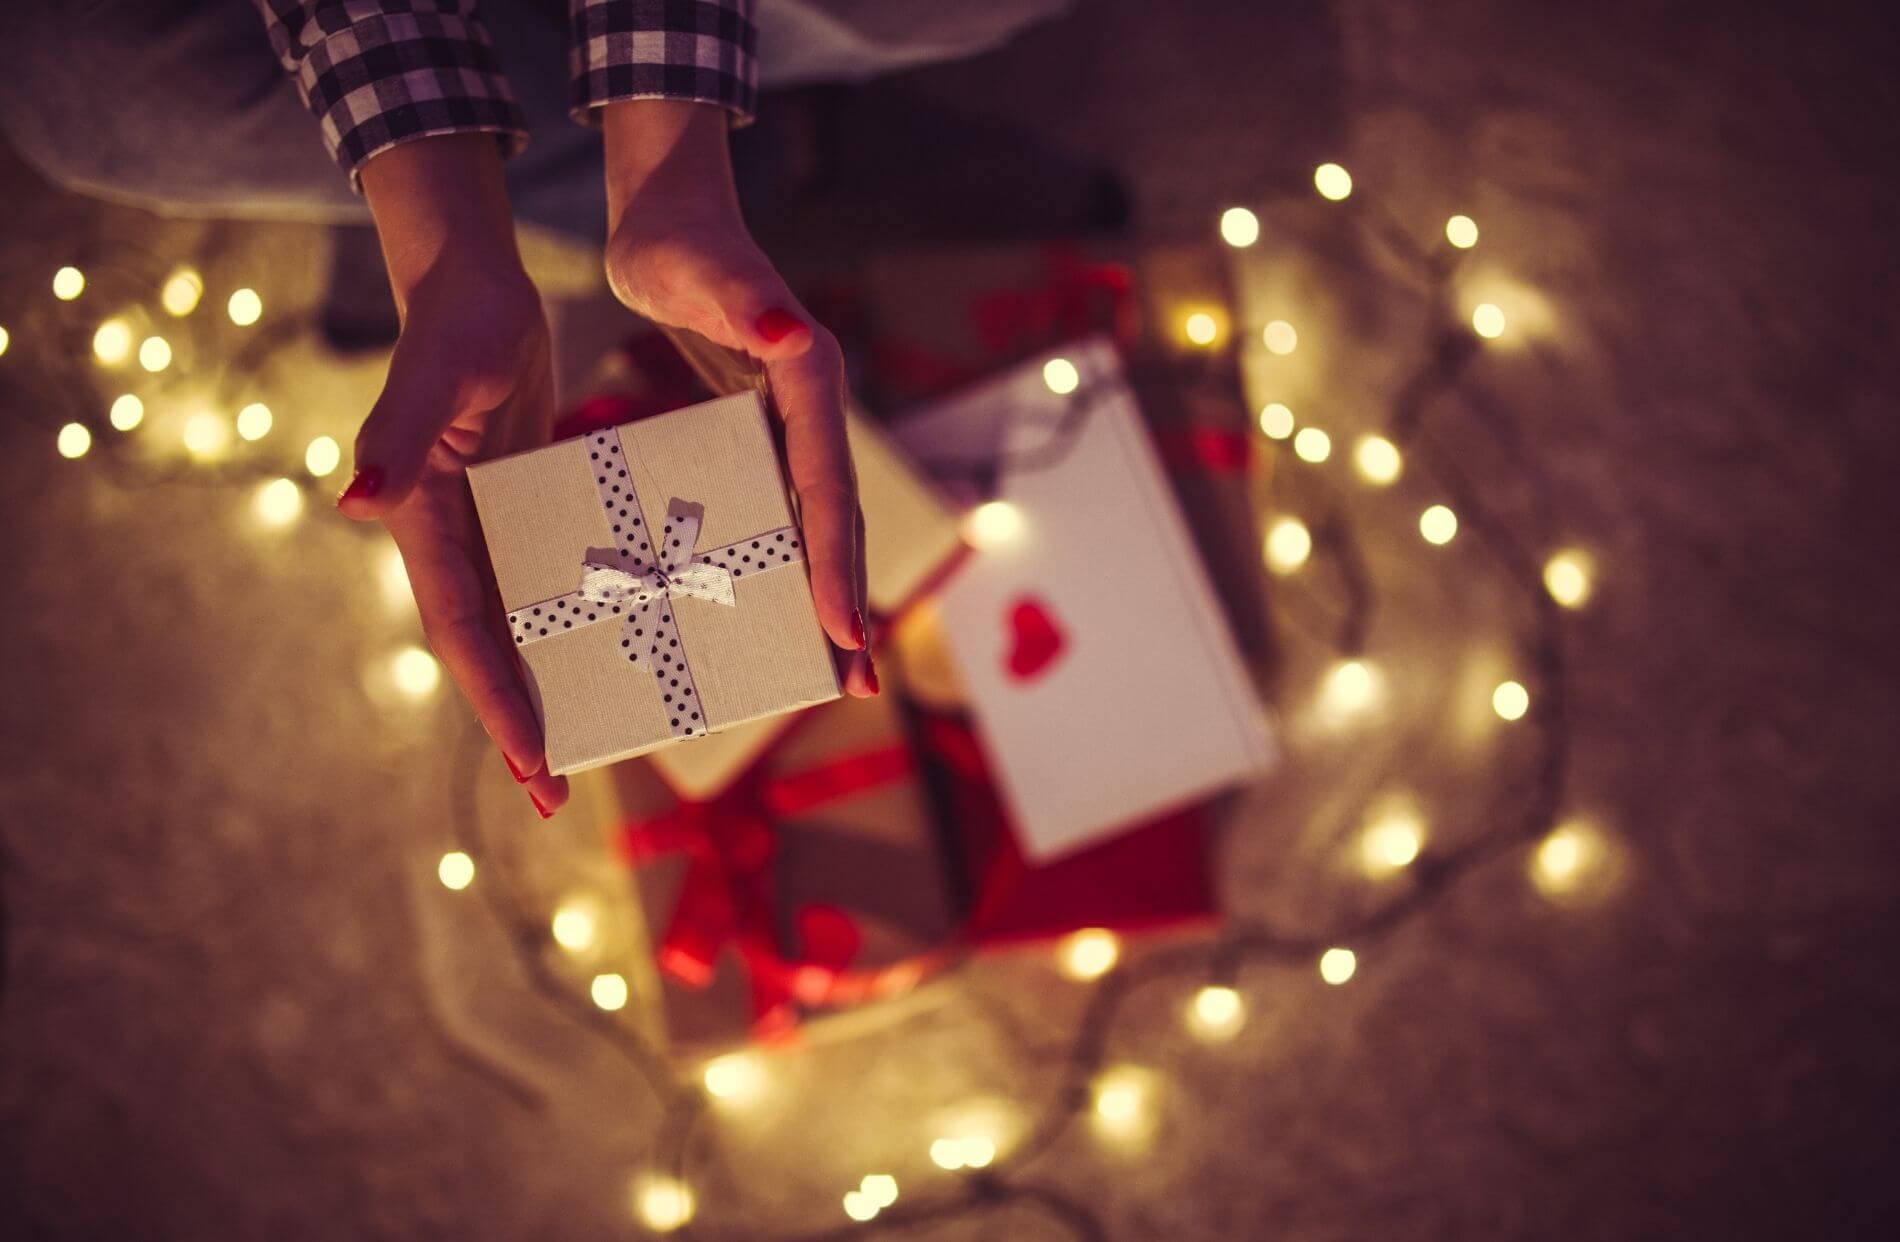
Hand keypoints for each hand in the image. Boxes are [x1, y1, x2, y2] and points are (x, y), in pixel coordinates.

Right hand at [339, 137, 568, 816]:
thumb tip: (356, 503)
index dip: (493, 701)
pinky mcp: (523, 508)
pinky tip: (615, 654)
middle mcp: (452, 539)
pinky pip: (545, 584)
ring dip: (543, 685)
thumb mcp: (434, 380)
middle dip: (517, 721)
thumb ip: (399, 437)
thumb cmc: (454, 326)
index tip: (532, 761)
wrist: (477, 288)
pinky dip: (568, 626)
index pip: (462, 632)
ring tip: (585, 746)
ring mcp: (489, 528)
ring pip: (516, 626)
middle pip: (486, 649)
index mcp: (425, 526)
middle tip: (554, 794)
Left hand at [601, 101, 874, 695]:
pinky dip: (788, 566)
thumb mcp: (702, 271)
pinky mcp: (765, 436)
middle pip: (839, 521)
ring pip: (818, 527)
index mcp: (810, 384)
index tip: (842, 630)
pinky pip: (784, 514)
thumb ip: (749, 300)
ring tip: (834, 670)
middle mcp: (815, 412)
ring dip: (827, 597)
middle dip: (848, 603)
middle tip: (857, 684)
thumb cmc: (681, 244)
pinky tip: (772, 610)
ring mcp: (793, 428)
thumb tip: (792, 332)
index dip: (837, 562)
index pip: (828, 488)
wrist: (675, 219)